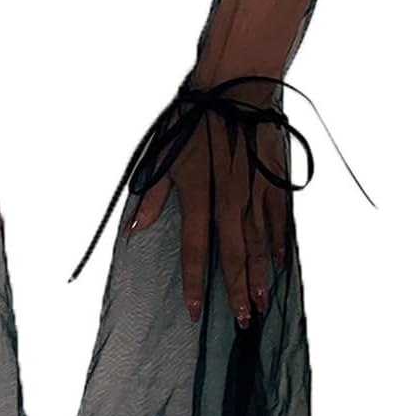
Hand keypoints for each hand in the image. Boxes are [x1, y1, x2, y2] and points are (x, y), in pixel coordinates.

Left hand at [123, 80, 288, 328]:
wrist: (235, 93)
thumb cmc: (194, 122)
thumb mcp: (164, 156)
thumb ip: (153, 196)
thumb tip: (136, 225)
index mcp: (199, 198)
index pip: (196, 251)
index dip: (194, 284)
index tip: (195, 312)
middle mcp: (229, 204)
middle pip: (234, 256)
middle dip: (236, 291)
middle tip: (242, 322)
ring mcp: (254, 194)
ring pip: (259, 244)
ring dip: (260, 276)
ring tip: (262, 304)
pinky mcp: (272, 181)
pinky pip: (277, 219)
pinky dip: (278, 242)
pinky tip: (279, 262)